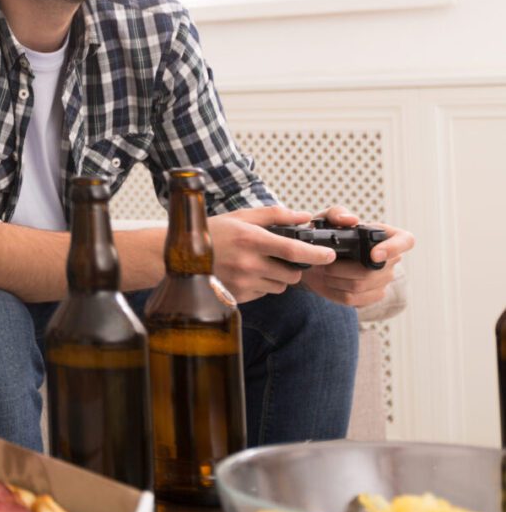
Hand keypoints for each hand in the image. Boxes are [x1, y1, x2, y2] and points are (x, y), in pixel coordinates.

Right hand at [206, 205, 335, 302]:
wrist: (180, 257)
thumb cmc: (211, 233)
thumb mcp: (241, 217)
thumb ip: (275, 215)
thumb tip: (304, 216)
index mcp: (251, 239)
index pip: (294, 250)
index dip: (316, 254)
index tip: (330, 254)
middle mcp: (248, 263)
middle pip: (292, 274)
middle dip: (294, 268)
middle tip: (283, 258)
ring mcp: (242, 282)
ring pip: (279, 286)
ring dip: (277, 278)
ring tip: (259, 266)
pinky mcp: (237, 296)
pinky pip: (263, 294)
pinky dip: (262, 286)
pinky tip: (246, 274)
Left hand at [300, 206, 415, 307]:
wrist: (319, 260)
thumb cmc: (329, 236)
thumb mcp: (328, 219)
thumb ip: (336, 214)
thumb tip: (351, 220)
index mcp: (387, 236)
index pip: (406, 241)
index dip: (393, 249)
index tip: (373, 255)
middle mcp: (391, 260)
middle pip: (371, 271)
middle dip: (340, 267)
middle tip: (325, 260)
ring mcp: (384, 279)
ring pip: (358, 285)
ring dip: (334, 278)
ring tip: (324, 269)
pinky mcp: (373, 295)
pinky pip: (353, 298)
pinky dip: (334, 290)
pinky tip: (329, 281)